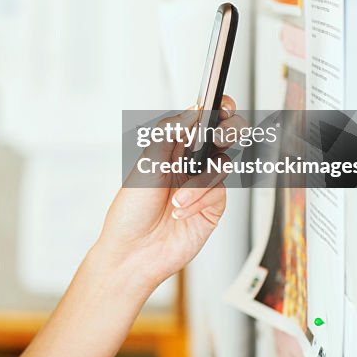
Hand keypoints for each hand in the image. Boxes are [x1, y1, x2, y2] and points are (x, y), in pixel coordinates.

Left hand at [94, 96, 246, 292]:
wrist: (134, 253)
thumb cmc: (131, 212)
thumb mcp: (145, 166)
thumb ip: (169, 135)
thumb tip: (192, 111)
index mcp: (170, 149)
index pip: (197, 122)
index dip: (214, 110)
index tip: (223, 103)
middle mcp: (189, 164)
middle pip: (220, 138)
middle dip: (225, 133)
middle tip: (219, 136)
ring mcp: (202, 185)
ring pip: (221, 165)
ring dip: (198, 184)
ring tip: (176, 201)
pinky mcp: (212, 207)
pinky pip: (219, 192)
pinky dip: (199, 201)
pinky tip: (180, 212)